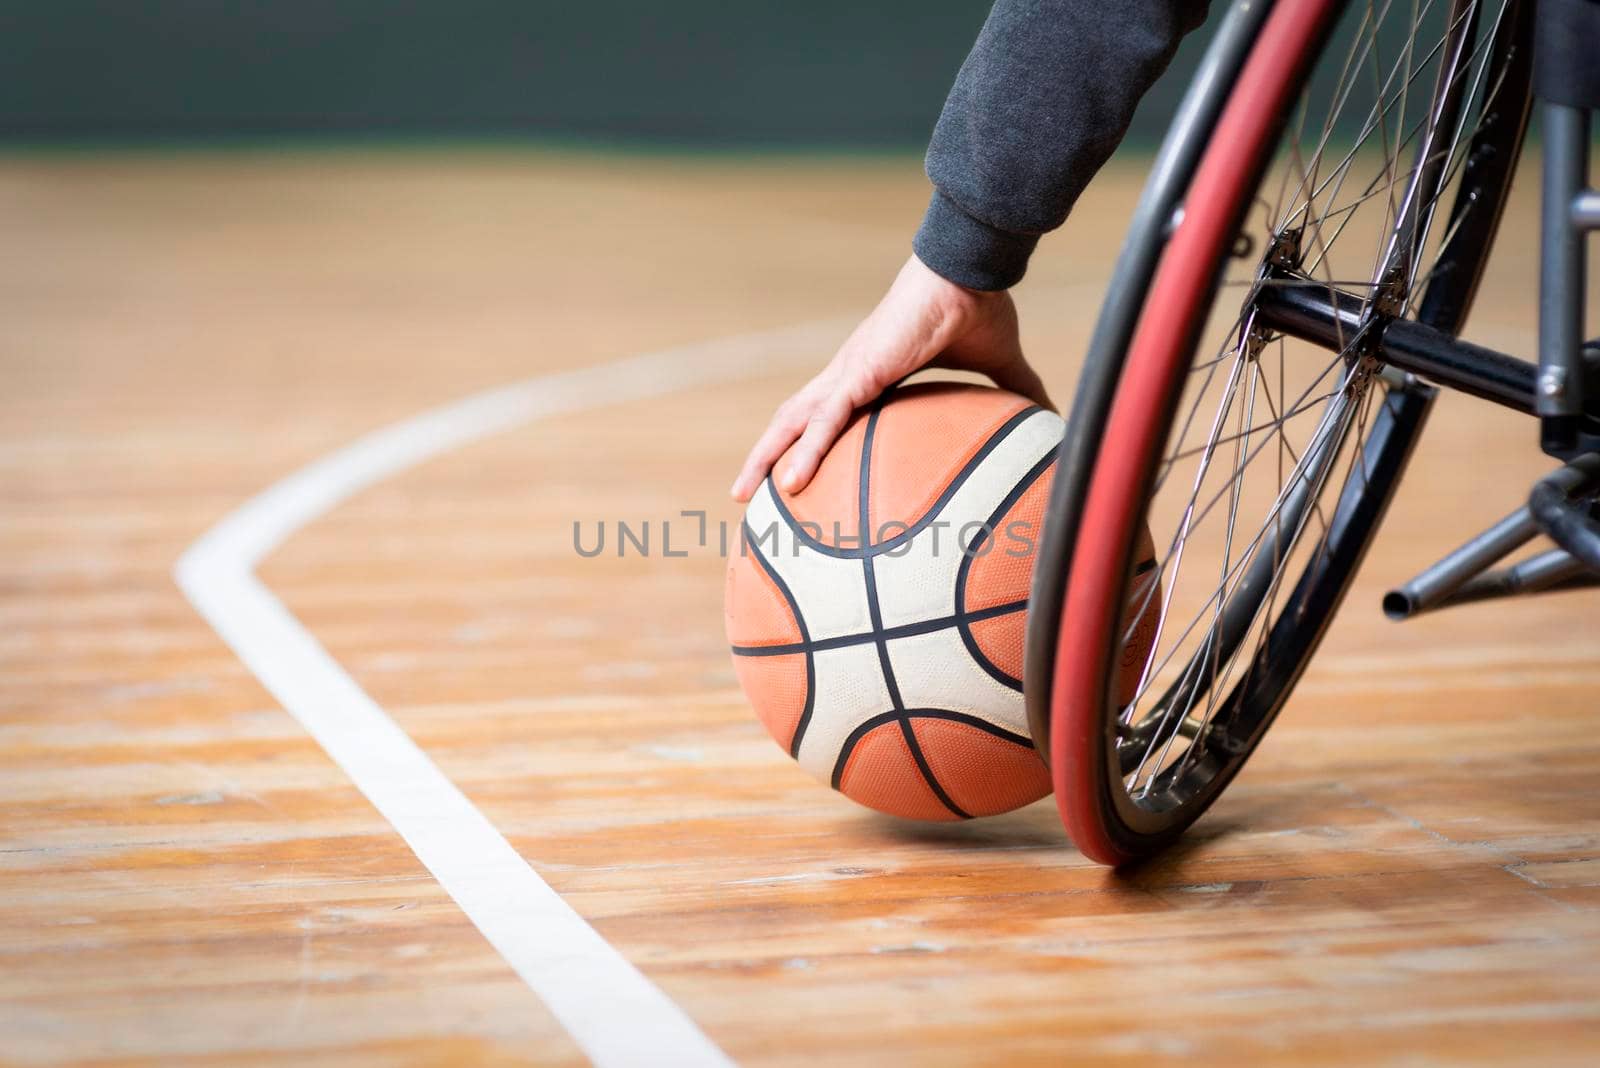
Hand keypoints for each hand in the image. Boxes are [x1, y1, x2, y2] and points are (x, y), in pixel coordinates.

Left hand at [730, 254, 1052, 501]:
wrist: (972, 270)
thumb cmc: (980, 306)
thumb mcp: (1000, 364)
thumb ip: (1017, 393)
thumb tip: (1052, 420)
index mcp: (871, 374)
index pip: (827, 413)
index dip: (807, 440)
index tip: (792, 473)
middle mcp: (849, 374)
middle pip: (794, 421)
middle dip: (767, 455)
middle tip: (745, 492)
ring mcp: (848, 373)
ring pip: (794, 422)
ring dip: (767, 457)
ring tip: (743, 494)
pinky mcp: (859, 372)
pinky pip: (825, 420)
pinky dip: (805, 451)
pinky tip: (788, 483)